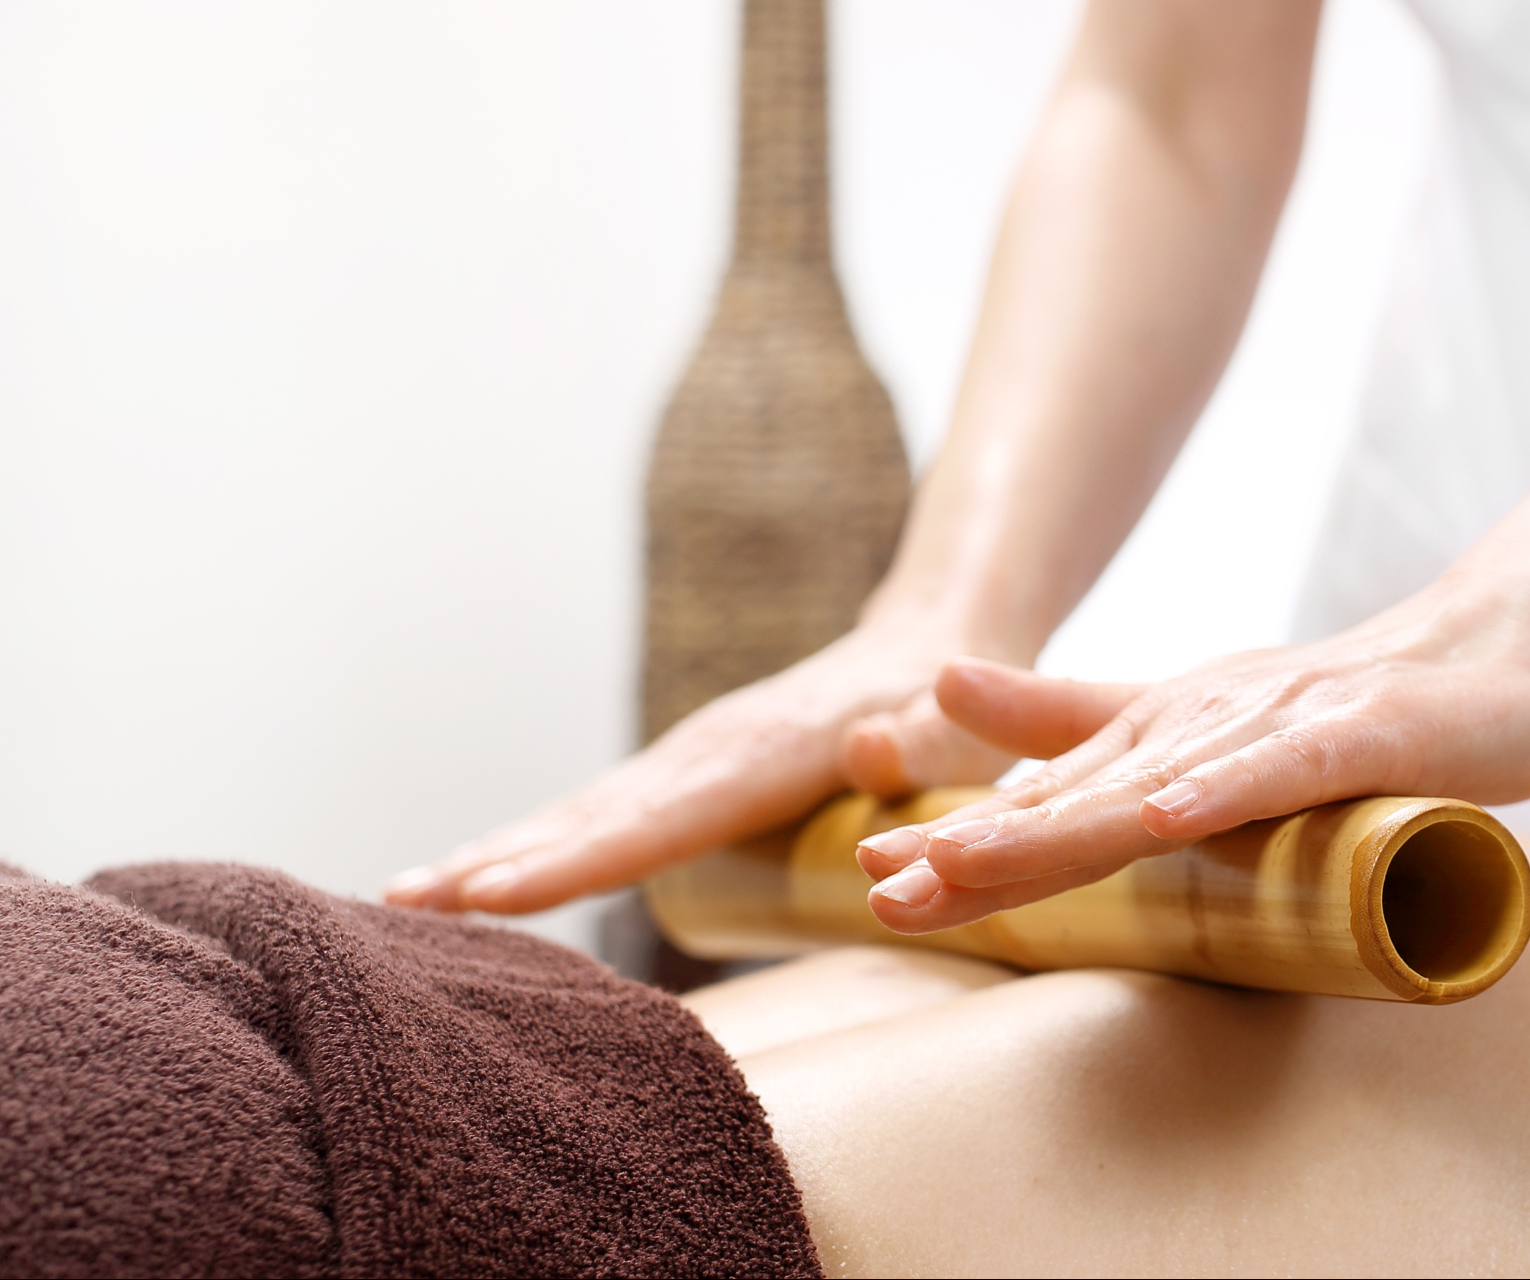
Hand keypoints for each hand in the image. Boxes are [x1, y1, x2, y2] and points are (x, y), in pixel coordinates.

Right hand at [383, 619, 1015, 913]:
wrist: (928, 646)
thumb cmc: (950, 711)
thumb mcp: (956, 727)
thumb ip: (923, 742)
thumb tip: (870, 747)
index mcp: (761, 753)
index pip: (656, 819)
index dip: (574, 859)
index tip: (489, 891)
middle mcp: (708, 750)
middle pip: (590, 814)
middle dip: (497, 859)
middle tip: (403, 907)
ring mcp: (690, 757)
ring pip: (580, 810)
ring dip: (494, 851)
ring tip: (405, 899)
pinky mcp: (689, 770)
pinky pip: (600, 813)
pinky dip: (533, 844)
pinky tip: (479, 880)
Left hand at [856, 585, 1529, 932]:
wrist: (1494, 652)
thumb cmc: (1341, 704)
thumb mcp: (1194, 717)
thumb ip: (1074, 714)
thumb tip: (947, 687)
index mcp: (1158, 733)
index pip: (1046, 803)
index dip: (962, 841)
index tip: (868, 874)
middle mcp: (1198, 723)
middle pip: (1074, 799)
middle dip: (977, 847)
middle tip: (881, 885)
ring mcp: (1275, 724)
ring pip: (1152, 783)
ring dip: (1060, 824)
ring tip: (968, 860)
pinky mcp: (1359, 732)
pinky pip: (1281, 766)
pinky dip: (1221, 787)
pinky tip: (1164, 811)